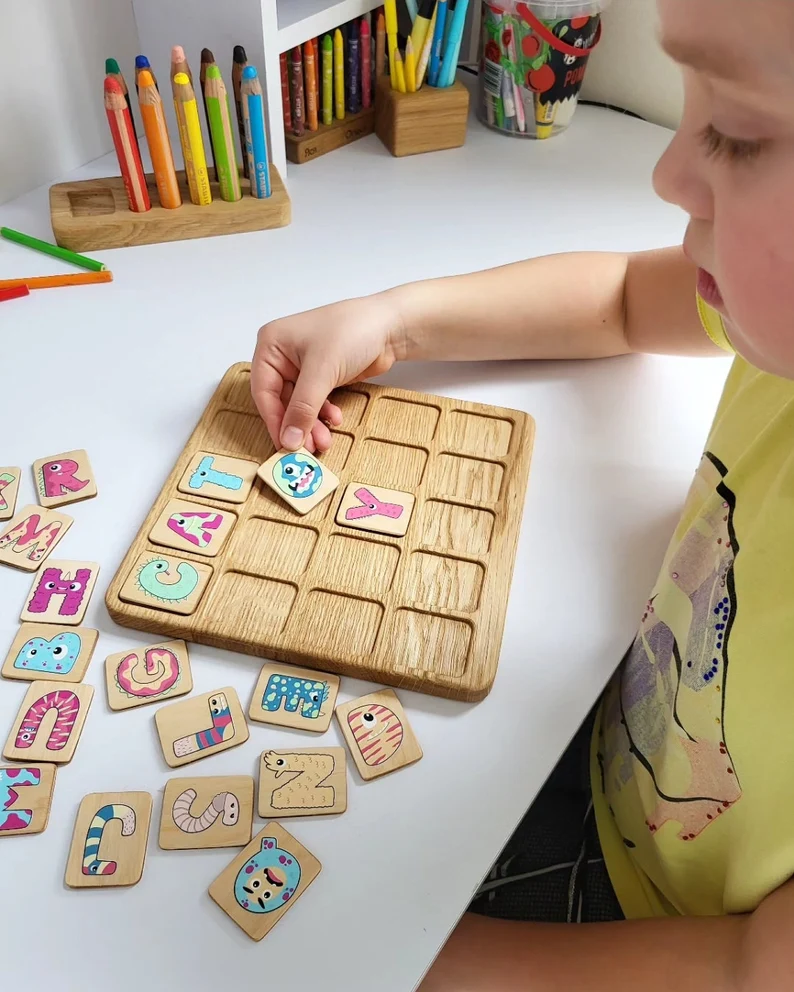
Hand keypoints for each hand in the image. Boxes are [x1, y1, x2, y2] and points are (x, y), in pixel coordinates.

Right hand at [252, 293, 404, 452]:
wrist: (391, 326)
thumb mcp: (322, 370)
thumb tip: (289, 439)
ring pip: (299, 406)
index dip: (274, 420)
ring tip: (325, 440)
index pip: (263, 391)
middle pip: (281, 401)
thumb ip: (303, 408)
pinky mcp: (321, 377)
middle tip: (308, 448)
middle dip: (297, 425)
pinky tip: (335, 420)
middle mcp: (283, 356)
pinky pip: (314, 403)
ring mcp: (302, 367)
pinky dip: (323, 415)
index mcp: (272, 345)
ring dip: (311, 424)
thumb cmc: (353, 330)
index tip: (285, 444)